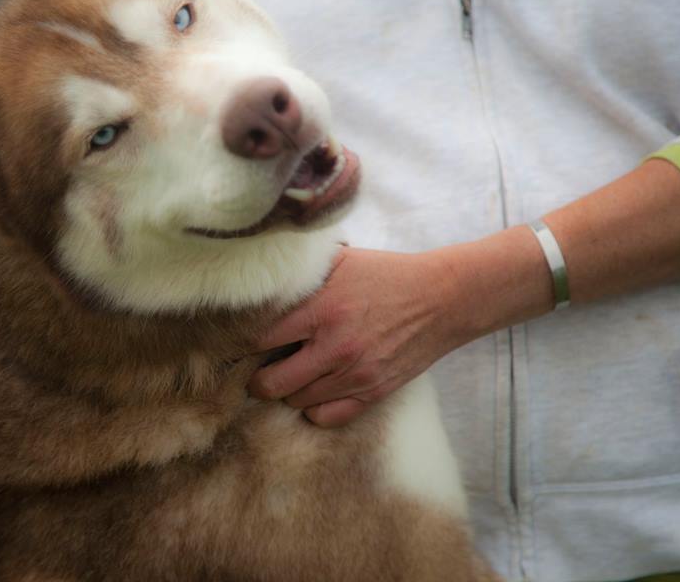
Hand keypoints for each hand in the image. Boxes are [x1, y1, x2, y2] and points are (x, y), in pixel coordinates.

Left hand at [250, 247, 474, 427]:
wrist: (441, 299)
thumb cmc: (388, 275)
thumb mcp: (342, 261)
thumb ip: (304, 273)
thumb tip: (266, 276)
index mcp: (322, 310)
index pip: (260, 339)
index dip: (243, 343)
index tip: (237, 344)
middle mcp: (334, 347)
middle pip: (271, 383)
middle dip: (256, 379)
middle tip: (255, 371)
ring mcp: (354, 374)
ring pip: (297, 401)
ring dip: (288, 391)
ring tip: (290, 376)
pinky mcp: (372, 392)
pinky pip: (327, 417)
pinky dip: (314, 409)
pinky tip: (314, 392)